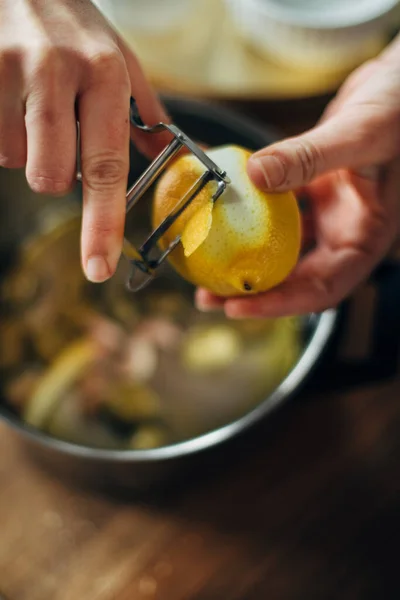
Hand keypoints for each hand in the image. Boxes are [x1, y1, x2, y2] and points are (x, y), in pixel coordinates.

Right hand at [0, 0, 169, 282]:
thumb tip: (178, 163)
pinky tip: (9, 96)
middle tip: (57, 130)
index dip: (101, 226)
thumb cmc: (73, 25)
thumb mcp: (118, 60)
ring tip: (30, 101)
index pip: (105, 168)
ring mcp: (7, 69)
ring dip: (24, 145)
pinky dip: (1, 129)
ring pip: (14, 159)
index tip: (99, 269)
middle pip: (49, 177)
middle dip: (53, 169)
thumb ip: (147, 117)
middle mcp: (56, 71)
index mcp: (104, 75)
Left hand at [196, 38, 399, 317]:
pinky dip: (248, 209)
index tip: (239, 306)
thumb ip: (312, 156)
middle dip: (252, 289)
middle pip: (295, 277)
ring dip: (245, 255)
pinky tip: (219, 205)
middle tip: (209, 295)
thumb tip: (256, 175)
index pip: (323, 288)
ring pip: (280, 246)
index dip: (280, 304)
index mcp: (365, 236)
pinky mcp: (310, 190)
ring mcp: (326, 212)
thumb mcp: (361, 133)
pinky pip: (273, 207)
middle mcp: (344, 231)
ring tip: (206, 261)